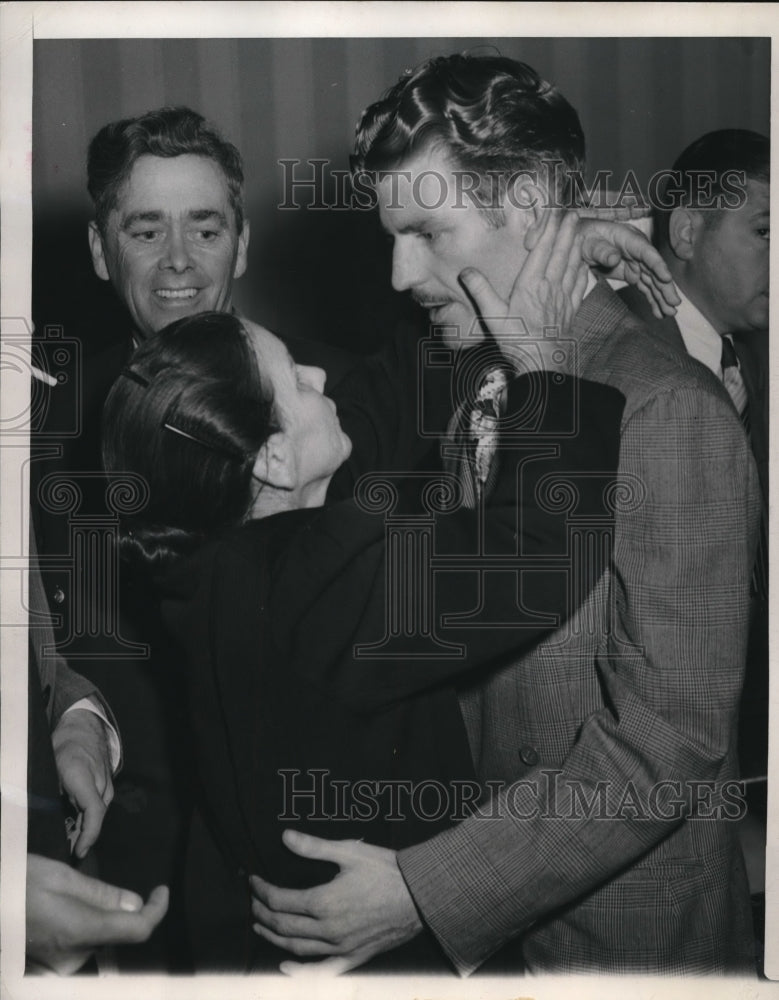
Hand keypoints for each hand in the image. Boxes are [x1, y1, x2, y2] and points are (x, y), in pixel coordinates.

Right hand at [26, 854, 167, 974]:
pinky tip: (54, 915)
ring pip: (96, 939)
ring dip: (92, 919)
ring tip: (58, 900)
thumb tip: (135, 904)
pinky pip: (78, 948)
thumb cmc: (19, 884)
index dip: (156, 911)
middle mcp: (73, 958)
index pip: (138, 930)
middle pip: (114, 932)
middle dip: (112, 910)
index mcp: (80, 931)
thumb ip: (101, 894)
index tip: (161, 891)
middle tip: (80, 889)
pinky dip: (77, 930)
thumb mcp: (62, 877)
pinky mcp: (50, 970)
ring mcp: (60, 968)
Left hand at [51, 708, 112, 858]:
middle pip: (95, 817)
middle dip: (83, 838)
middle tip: (67, 855)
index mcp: (83, 777)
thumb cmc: (64, 747)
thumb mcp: (51, 769)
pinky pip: (98, 806)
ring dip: (85, 828)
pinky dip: (88, 818)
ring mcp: (106, 784)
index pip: (94, 811)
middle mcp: (100, 782)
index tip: (79, 851)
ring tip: (69, 843)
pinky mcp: (107, 786)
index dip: (88, 834)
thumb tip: (47, 821)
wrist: (83, 728)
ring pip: (97, 813)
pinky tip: (76, 826)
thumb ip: (53, 795)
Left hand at [249, 830, 421, 974]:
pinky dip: (300, 972)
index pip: (280, 900)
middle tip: (253, 901)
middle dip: (263, 913)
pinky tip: (286, 969)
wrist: (421, 895)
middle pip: (283, 926)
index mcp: (324, 903)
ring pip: (297, 949)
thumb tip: (285, 837)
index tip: (253, 881)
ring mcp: (341, 948)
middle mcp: (328, 930)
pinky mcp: (354, 958)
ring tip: (261, 926)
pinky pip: (321, 971)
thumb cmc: (387, 870)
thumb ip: (314, 847)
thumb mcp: (349, 852)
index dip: (262, 891)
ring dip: (274, 938)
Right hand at [459, 209, 589, 371]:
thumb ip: (480, 291)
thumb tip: (466, 271)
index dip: (549, 230)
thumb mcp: (492, 316)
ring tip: (580, 233)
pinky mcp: (570, 312)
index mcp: (531, 285)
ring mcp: (563, 299)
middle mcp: (550, 287)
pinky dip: (583, 273)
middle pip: (561, 254)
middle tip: (573, 215)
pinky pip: (579, 287)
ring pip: (572, 267)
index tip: (555, 214)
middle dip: (567, 232)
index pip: (542, 251)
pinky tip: (584, 267)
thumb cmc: (516, 341)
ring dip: (576, 248)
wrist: (542, 364)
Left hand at [578, 218, 680, 318]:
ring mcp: (637, 263)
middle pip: (654, 270)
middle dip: (665, 287)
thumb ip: (602, 251)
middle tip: (674, 303)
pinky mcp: (633, 273)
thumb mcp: (590, 243)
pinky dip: (652, 299)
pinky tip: (659, 312)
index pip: (646, 252)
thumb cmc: (586, 238)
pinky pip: (645, 287)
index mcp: (629, 238)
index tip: (667, 278)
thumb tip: (614, 259)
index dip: (657, 265)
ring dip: (661, 297)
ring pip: (652, 281)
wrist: (581, 242)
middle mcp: (638, 251)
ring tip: (670, 313)